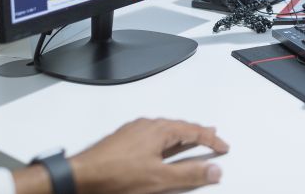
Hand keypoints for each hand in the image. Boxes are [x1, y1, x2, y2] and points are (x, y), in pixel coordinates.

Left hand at [69, 117, 228, 193]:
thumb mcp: (159, 178)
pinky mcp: (123, 140)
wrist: (81, 175)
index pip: (193, 132)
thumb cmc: (116, 175)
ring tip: (190, 141)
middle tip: (211, 136)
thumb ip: (189, 173)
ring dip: (181, 137)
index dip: (211, 140)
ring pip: (164, 131)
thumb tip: (214, 169)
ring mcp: (133, 131)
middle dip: (197, 133)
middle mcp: (147, 125)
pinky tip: (161, 148)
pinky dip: (164, 141)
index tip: (223, 147)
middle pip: (179, 127)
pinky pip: (151, 135)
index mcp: (159, 130)